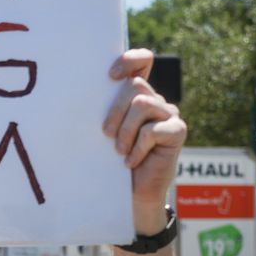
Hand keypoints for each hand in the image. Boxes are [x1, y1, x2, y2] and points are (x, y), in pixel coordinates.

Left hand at [102, 49, 186, 234]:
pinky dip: (137, 148)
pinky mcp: (178, 131)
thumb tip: (77, 91)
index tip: (109, 75)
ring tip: (119, 151)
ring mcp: (169, 114)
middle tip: (105, 135)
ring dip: (125, 130)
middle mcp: (155, 100)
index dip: (130, 60)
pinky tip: (131, 162)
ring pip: (143, 104)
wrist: (130, 195)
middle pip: (135, 85)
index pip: (142, 61)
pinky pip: (153, 130)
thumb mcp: (103, 132)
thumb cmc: (110, 162)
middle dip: (115, 110)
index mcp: (136, 95)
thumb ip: (102, 109)